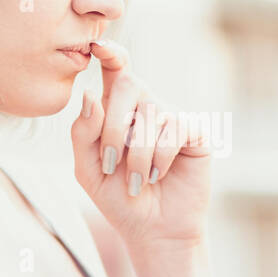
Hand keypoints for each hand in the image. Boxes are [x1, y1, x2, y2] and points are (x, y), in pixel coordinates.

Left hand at [69, 38, 211, 250]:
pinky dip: (159, 157)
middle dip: (113, 127)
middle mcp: (146, 106)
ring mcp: (171, 117)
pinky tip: (157, 175)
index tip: (99, 46)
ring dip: (136, 154)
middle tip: (112, 163)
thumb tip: (90, 94)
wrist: (153, 230)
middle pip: (129, 84)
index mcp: (117, 109)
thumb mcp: (87, 169)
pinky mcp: (195, 132)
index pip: (116, 69)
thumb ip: (82, 133)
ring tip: (136, 180)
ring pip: (149, 114)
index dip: (110, 52)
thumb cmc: (118, 199)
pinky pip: (173, 129)